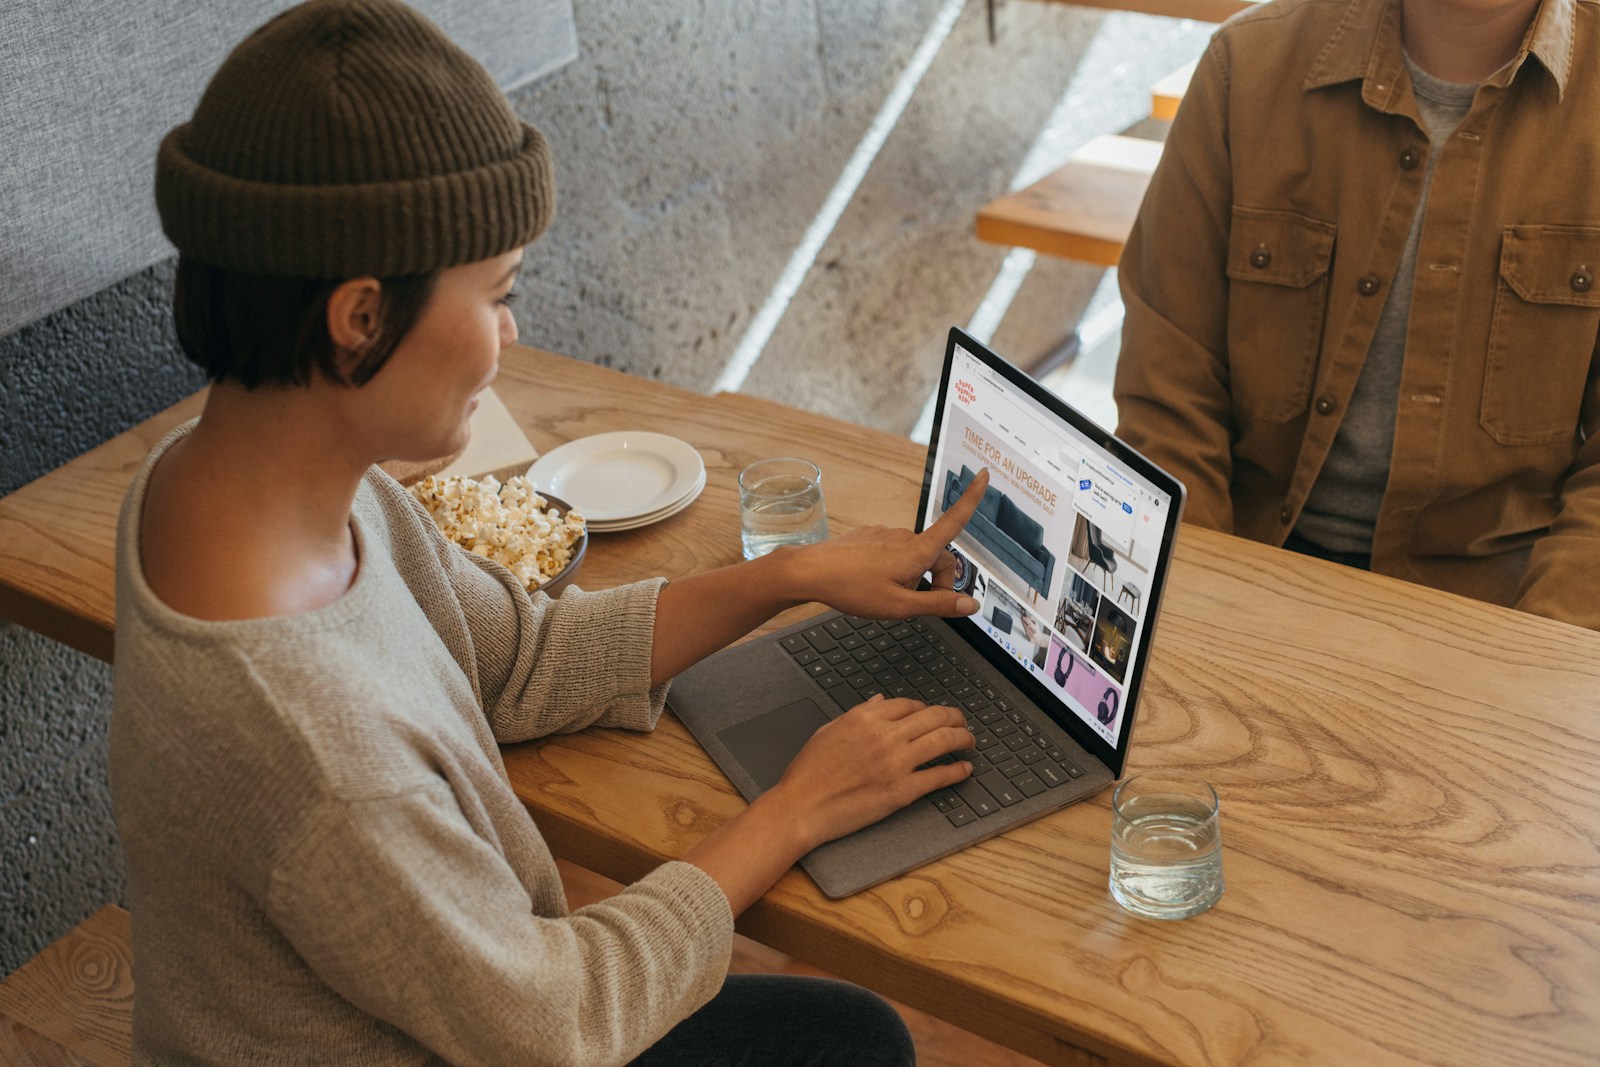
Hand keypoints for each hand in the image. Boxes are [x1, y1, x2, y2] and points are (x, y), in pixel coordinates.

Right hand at [761, 696, 973, 851]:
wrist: (801, 806)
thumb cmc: (809, 772)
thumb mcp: (829, 731)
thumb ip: (858, 714)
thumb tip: (880, 702)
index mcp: (865, 718)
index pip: (909, 704)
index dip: (926, 708)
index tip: (932, 715)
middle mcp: (884, 736)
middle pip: (933, 717)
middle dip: (954, 717)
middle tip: (961, 722)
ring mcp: (895, 763)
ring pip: (943, 741)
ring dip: (963, 738)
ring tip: (969, 741)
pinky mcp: (902, 791)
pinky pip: (939, 776)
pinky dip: (957, 771)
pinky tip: (964, 769)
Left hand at [780, 467, 991, 619]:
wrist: (811, 572)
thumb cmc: (853, 589)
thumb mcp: (900, 606)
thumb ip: (938, 605)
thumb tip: (971, 605)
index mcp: (917, 551)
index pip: (953, 521)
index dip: (972, 499)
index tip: (984, 476)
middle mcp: (904, 536)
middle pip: (937, 556)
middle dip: (936, 581)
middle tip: (915, 605)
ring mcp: (886, 534)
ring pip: (914, 556)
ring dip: (911, 576)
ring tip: (885, 594)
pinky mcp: (871, 536)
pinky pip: (894, 552)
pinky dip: (894, 568)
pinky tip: (872, 582)